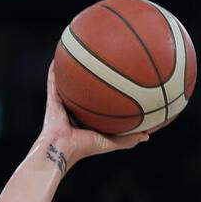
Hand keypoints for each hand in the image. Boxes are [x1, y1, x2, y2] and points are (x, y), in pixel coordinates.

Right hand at [33, 61, 148, 171]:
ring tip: (78, 53)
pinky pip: (53, 81)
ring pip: (68, 84)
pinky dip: (55, 69)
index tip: (115, 83)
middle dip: (90, 79)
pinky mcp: (52, 99)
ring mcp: (62, 104)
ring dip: (72, 71)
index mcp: (86, 120)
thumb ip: (128, 139)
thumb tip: (147, 135)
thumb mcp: (111, 142)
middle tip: (99, 64)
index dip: (104, 95)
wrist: (62, 148)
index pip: (97, 105)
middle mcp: (74, 110)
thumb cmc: (85, 148)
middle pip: (83, 91)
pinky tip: (60, 55)